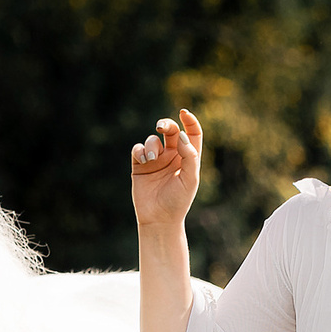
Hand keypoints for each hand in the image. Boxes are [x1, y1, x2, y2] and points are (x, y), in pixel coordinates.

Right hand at [130, 108, 202, 226]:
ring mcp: (155, 160)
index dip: (189, 121)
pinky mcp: (140, 165)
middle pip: (170, 131)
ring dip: (151, 145)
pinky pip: (138, 149)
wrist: (159, 219)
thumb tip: (181, 135)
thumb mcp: (190, 179)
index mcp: (187, 158)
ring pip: (152, 140)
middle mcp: (172, 156)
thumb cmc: (178, 201)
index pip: (192, 133)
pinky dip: (140, 150)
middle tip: (161, 127)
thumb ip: (189, 156)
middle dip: (165, 125)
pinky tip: (143, 160)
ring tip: (151, 158)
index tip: (184, 112)